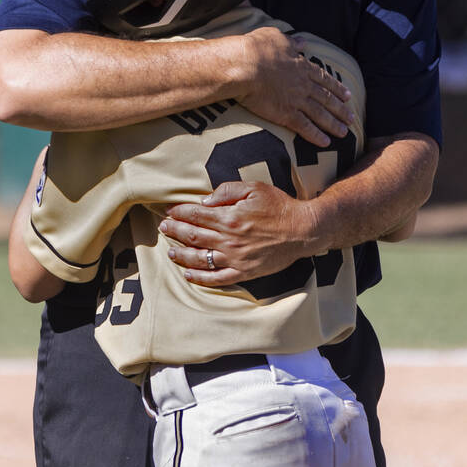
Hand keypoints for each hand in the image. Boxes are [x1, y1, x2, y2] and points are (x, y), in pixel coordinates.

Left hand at [159, 181, 315, 286]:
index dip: (179, 212)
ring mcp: (235, 258)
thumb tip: (205, 201)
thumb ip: (227, 191)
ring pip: (200, 259)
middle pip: (193, 236)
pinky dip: (200, 278)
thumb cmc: (280, 206)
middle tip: (163, 227)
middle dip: (175, 231)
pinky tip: (189, 274)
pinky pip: (217, 279)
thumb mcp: (254, 188)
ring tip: (171, 251)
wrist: (303, 230)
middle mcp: (229, 240)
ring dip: (182, 255)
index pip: (195, 215)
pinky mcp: (244, 272)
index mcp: (229, 218)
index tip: (169, 211)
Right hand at [237, 28, 352, 147]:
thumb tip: (302, 41)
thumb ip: (291, 42)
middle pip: (327, 99)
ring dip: (334, 125)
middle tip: (352, 118)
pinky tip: (325, 142)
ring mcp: (297, 100)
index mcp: (302, 66)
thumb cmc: (255, 49)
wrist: (243, 66)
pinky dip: (316, 136)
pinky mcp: (286, 114)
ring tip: (344, 133)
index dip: (337, 88)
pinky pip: (305, 127)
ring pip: (321, 115)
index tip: (348, 96)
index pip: (324, 79)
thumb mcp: (276, 37)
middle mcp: (303, 84)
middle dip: (341, 109)